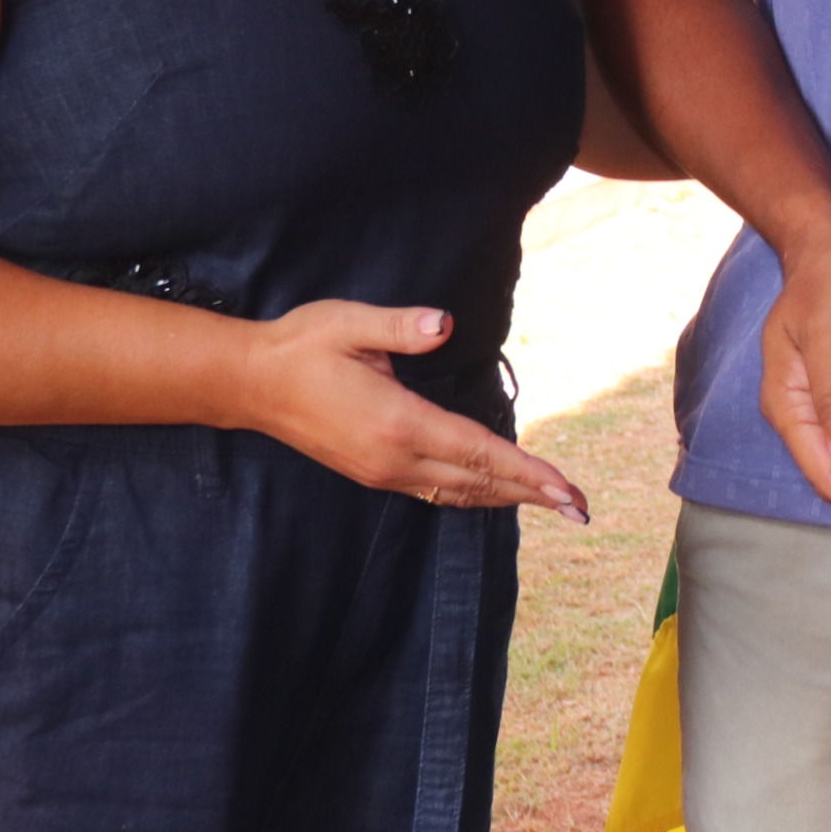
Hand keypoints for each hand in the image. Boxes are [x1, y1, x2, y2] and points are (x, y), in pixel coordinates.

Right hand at [235, 301, 588, 521]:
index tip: (566, 489)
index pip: (478, 452)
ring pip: (458, 493)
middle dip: (533, 493)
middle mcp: (394, 458)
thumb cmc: (302, 346)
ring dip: (507, 498)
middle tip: (580, 507)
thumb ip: (400, 327)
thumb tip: (444, 324)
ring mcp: (383, 472)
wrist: (250, 384)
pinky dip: (473, 493)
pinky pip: (436, 491)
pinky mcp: (373, 474)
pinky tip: (492, 491)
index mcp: (398, 423)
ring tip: (550, 504)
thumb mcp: (349, 324)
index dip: (527, 471)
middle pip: (478, 481)